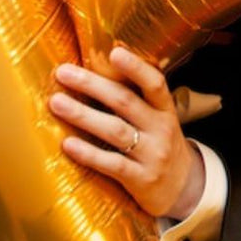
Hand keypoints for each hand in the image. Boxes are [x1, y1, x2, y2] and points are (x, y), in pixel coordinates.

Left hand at [50, 46, 205, 219]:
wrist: (184, 188)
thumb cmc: (159, 144)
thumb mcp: (158, 119)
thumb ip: (136, 98)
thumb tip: (100, 66)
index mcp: (165, 110)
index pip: (155, 83)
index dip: (136, 67)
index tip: (114, 52)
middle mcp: (161, 129)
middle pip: (126, 102)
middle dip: (92, 85)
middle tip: (63, 73)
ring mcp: (152, 155)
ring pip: (115, 131)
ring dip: (83, 115)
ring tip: (57, 103)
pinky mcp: (141, 179)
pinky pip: (112, 164)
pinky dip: (89, 153)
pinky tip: (67, 144)